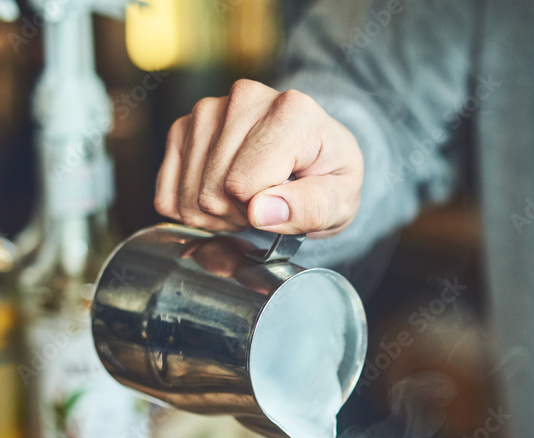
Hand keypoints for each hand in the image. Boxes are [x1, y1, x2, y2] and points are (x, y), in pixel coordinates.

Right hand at [154, 79, 363, 236]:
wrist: (312, 156)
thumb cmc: (328, 178)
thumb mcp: (340, 201)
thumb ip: (310, 208)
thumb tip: (261, 211)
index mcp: (291, 111)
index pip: (242, 185)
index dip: (259, 214)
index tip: (281, 207)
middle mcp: (246, 98)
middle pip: (212, 192)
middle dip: (237, 216)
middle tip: (264, 208)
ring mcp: (209, 109)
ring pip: (189, 195)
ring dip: (215, 215)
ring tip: (246, 202)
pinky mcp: (184, 127)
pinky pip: (167, 193)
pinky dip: (190, 209)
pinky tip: (218, 199)